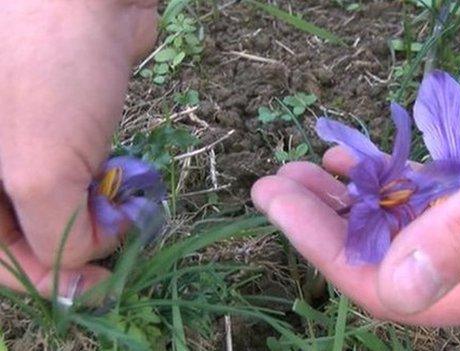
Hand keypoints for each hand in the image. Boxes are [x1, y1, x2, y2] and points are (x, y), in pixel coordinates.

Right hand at [0, 0, 156, 297]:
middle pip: (21, 236)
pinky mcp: (56, 131)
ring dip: (90, 220)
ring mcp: (17, 148)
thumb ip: (53, 234)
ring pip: (51, 208)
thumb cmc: (51, 76)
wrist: (88, 0)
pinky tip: (123, 189)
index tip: (97, 287)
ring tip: (124, 215)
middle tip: (119, 255)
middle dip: (72, 249)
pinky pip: (73, 179)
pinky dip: (99, 192)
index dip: (43, 281)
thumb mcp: (40, 170)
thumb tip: (82, 260)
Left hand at [252, 17, 459, 324]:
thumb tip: (398, 289)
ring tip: (296, 173)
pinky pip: (419, 200)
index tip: (280, 206)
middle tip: (272, 185)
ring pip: (399, 229)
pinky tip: (349, 165)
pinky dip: (381, 182)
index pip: (397, 289)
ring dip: (345, 203)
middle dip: (324, 226)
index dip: (330, 252)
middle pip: (388, 261)